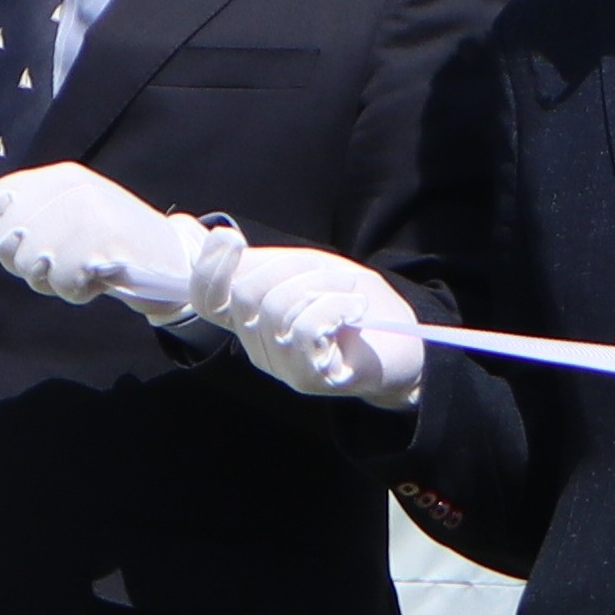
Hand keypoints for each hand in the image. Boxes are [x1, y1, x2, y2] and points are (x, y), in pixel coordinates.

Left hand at [0, 164, 234, 317]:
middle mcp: (75, 190)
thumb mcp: (70, 215)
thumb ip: (28, 214)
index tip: (20, 245)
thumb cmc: (113, 243)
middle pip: (8, 238)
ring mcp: (91, 216)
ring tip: (80, 273)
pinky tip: (97, 280)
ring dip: (53, 281)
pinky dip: (77, 291)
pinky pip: (64, 281)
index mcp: (63, 177)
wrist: (174, 258)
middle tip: (57, 265)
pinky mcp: (106, 246)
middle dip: (25, 264)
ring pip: (32, 264)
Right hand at [207, 245, 423, 405]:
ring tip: (349, 293)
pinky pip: (304, 328)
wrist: (407, 344)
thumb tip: (222, 243)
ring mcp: (281, 365)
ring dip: (322, 285)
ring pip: (277, 307)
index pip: (206, 301)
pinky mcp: (309, 377)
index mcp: (253, 319)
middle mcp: (258, 345)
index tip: (229, 237)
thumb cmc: (355, 303)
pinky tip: (354, 309)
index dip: (207, 269)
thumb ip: (268, 263)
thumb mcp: (311, 270)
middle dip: (293, 268)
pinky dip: (334, 306)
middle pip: (246, 293)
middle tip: (334, 275)